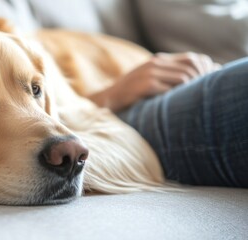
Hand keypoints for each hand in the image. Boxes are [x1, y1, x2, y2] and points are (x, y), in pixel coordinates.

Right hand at [89, 52, 220, 111]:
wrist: (107, 99)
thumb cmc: (131, 94)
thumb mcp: (149, 80)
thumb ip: (167, 76)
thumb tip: (195, 80)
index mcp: (158, 60)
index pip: (191, 58)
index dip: (203, 70)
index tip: (206, 85)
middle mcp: (154, 62)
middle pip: (191, 67)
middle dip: (201, 81)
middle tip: (203, 97)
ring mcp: (149, 73)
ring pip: (184, 78)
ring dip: (191, 91)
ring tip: (191, 103)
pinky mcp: (145, 85)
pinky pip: (170, 90)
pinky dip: (177, 98)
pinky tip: (176, 107)